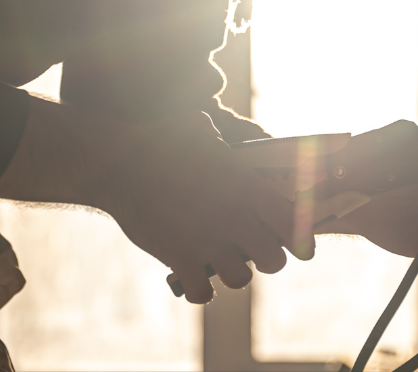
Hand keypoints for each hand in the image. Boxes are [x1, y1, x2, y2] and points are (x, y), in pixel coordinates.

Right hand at [0, 98, 309, 302]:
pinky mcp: (181, 260)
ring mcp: (209, 242)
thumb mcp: (196, 130)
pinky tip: (191, 275)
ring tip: (216, 261)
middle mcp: (236, 218)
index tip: (293, 243)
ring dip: (230, 274)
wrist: (119, 163)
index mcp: (248, 187)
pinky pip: (203, 293)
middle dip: (266, 260)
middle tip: (249, 251)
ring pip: (241, 280)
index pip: (296, 224)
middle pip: (275, 261)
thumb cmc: (158, 142)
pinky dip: (199, 290)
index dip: (298, 238)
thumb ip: (214, 136)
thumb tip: (208, 125)